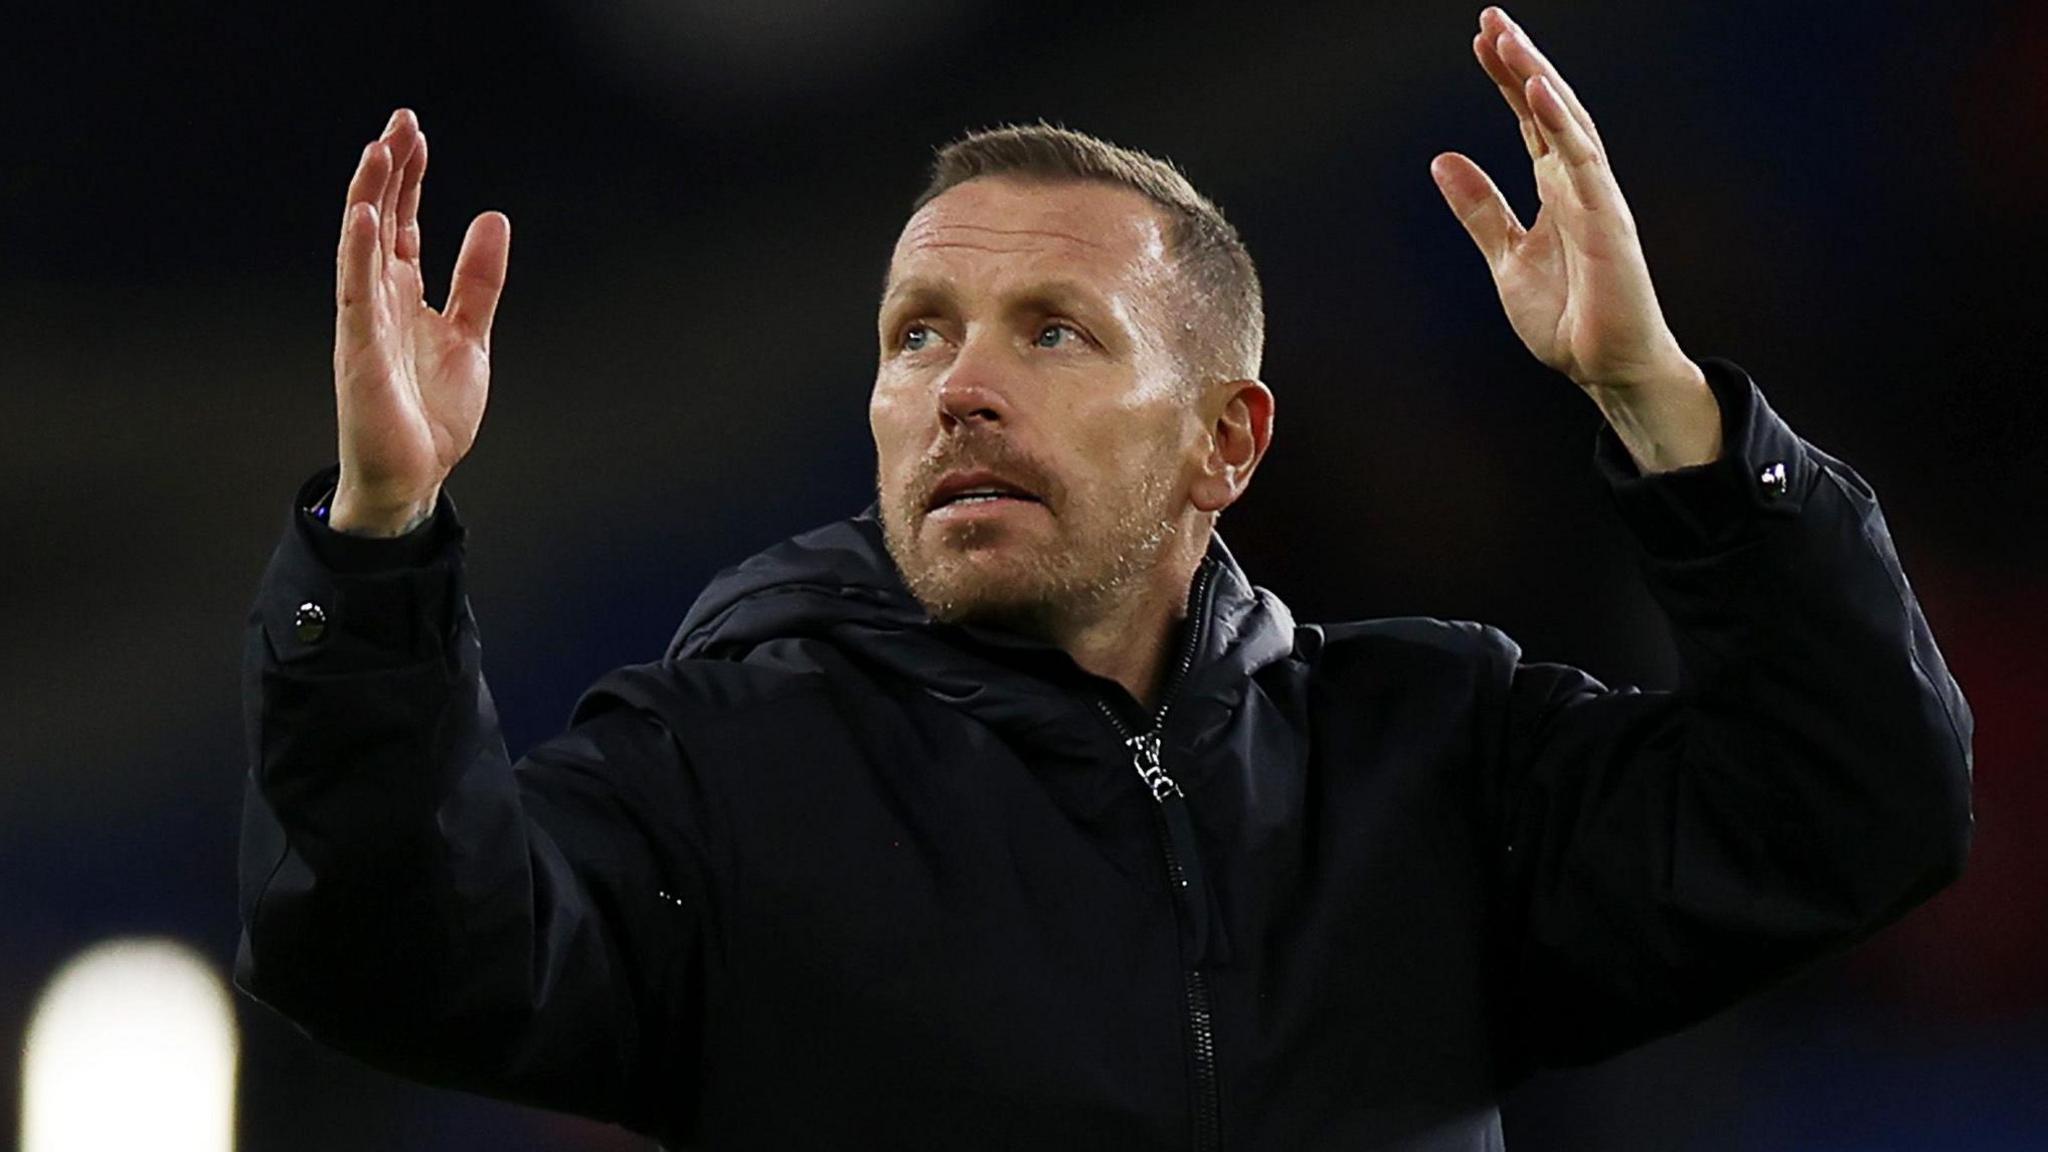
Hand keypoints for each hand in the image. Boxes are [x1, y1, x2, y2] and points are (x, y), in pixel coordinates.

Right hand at [330, 109, 509, 535]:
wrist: (414, 474)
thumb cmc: (431, 412)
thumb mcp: (470, 335)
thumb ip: (478, 280)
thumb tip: (492, 218)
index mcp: (403, 295)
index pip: (402, 221)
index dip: (408, 177)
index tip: (413, 132)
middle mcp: (378, 299)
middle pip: (380, 220)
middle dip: (389, 171)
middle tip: (399, 121)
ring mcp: (365, 321)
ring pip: (363, 245)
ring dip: (370, 197)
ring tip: (379, 150)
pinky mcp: (360, 350)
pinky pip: (356, 292)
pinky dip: (359, 252)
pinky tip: (365, 215)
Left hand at [1430, 10, 1707, 409]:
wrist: (1605, 368)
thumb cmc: (1568, 317)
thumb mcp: (1506, 258)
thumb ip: (1481, 210)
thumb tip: (1442, 160)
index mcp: (1556, 189)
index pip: (1529, 120)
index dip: (1506, 79)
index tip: (1482, 41)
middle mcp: (1578, 183)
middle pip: (1548, 107)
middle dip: (1521, 62)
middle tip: (1491, 19)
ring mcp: (1596, 198)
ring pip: (1567, 123)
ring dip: (1538, 79)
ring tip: (1509, 39)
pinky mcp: (1606, 221)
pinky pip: (1583, 162)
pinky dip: (1561, 125)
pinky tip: (1538, 91)